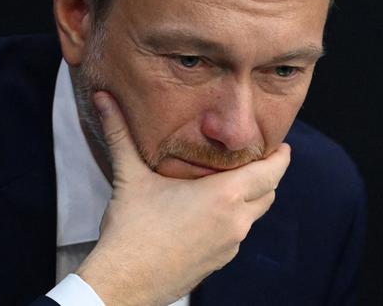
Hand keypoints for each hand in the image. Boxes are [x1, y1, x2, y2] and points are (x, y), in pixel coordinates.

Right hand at [75, 91, 290, 305]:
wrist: (123, 283)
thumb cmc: (131, 232)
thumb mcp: (129, 177)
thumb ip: (119, 133)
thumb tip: (102, 98)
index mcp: (224, 196)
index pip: (272, 172)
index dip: (280, 156)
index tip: (280, 144)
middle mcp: (235, 222)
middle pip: (268, 192)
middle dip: (266, 175)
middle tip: (254, 158)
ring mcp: (230, 246)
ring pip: (253, 216)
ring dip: (249, 198)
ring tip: (229, 181)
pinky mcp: (219, 263)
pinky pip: (236, 235)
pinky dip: (232, 219)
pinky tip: (208, 212)